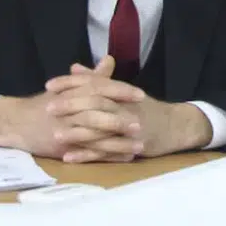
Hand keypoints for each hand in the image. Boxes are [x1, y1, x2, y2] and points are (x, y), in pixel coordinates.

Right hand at [0, 57, 143, 160]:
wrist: (15, 124)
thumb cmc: (45, 104)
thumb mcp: (67, 87)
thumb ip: (92, 77)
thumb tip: (110, 60)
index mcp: (72, 92)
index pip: (99, 88)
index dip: (120, 91)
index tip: (141, 95)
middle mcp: (68, 110)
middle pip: (97, 112)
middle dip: (121, 118)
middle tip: (143, 123)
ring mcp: (64, 130)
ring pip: (94, 136)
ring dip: (119, 142)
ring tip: (140, 145)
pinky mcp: (62, 149)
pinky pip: (88, 153)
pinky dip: (108, 156)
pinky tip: (125, 158)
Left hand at [46, 60, 212, 161]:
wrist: (176, 126)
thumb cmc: (147, 109)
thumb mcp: (124, 92)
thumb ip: (98, 80)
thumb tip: (75, 68)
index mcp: (121, 92)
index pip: (95, 83)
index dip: (72, 83)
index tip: (50, 85)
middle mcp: (125, 107)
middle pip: (97, 103)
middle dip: (71, 105)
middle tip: (48, 107)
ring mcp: (129, 127)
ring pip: (101, 128)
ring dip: (77, 131)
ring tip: (55, 134)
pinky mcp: (131, 146)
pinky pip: (106, 151)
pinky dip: (87, 154)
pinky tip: (69, 157)